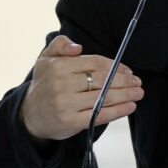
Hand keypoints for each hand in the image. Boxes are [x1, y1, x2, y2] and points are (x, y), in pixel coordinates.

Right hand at [19, 34, 143, 141]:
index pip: (95, 63)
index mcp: (58, 67)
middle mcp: (61, 85)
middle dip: (124, 81)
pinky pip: (99, 115)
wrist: (29, 115)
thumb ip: (60, 45)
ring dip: (126, 95)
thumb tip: (77, 48)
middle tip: (137, 81)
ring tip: (138, 92)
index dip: (115, 66)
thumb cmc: (45, 84)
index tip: (128, 70)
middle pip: (103, 80)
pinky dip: (118, 111)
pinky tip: (130, 106)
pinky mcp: (70, 122)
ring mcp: (66, 105)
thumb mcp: (46, 59)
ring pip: (104, 97)